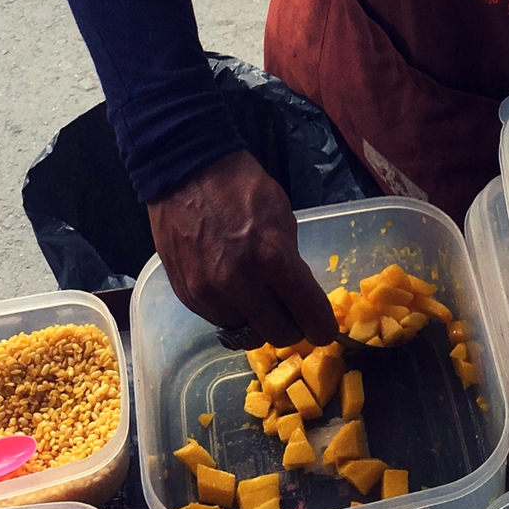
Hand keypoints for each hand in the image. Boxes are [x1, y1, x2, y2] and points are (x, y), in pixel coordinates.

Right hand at [147, 149, 337, 346]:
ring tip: (259, 301)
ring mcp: (209, 293)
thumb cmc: (241, 187)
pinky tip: (234, 292)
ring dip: (259, 323)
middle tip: (292, 313)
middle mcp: (240, 284)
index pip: (309, 315)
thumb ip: (290, 260)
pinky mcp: (187, 295)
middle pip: (280, 335)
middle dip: (293, 327)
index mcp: (272, 259)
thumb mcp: (282, 217)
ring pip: (248, 335)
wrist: (185, 172)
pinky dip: (233, 314)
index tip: (323, 329)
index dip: (322, 327)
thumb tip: (298, 294)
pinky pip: (219, 322)